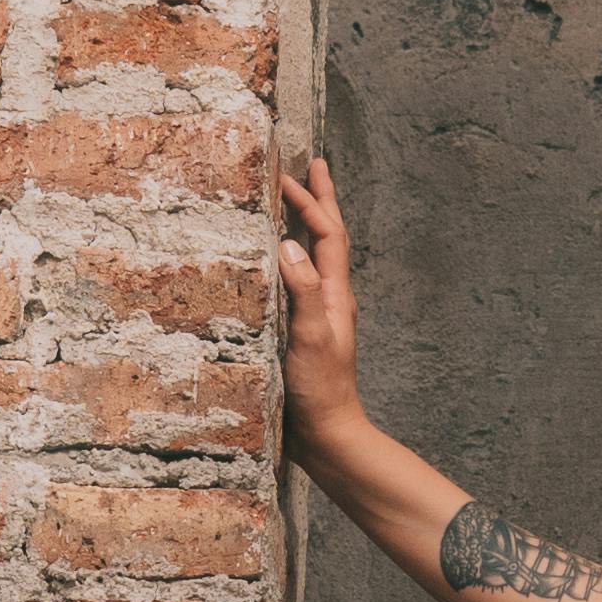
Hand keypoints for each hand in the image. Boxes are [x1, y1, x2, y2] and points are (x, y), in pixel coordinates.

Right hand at [282, 150, 365, 470]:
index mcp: (335, 294)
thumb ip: (304, 290)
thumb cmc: (320, 390)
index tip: (292, 170)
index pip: (326, 233)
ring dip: (303, 223)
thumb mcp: (312, 337)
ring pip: (310, 256)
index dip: (312, 199)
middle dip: (318, 199)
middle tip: (310, 165)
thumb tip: (290, 243)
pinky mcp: (298, 331)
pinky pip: (293, 281)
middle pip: (325, 237)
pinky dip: (283, 258)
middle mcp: (327, 298)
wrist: (325, 436)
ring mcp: (314, 314)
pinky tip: (266, 261)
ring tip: (291, 199)